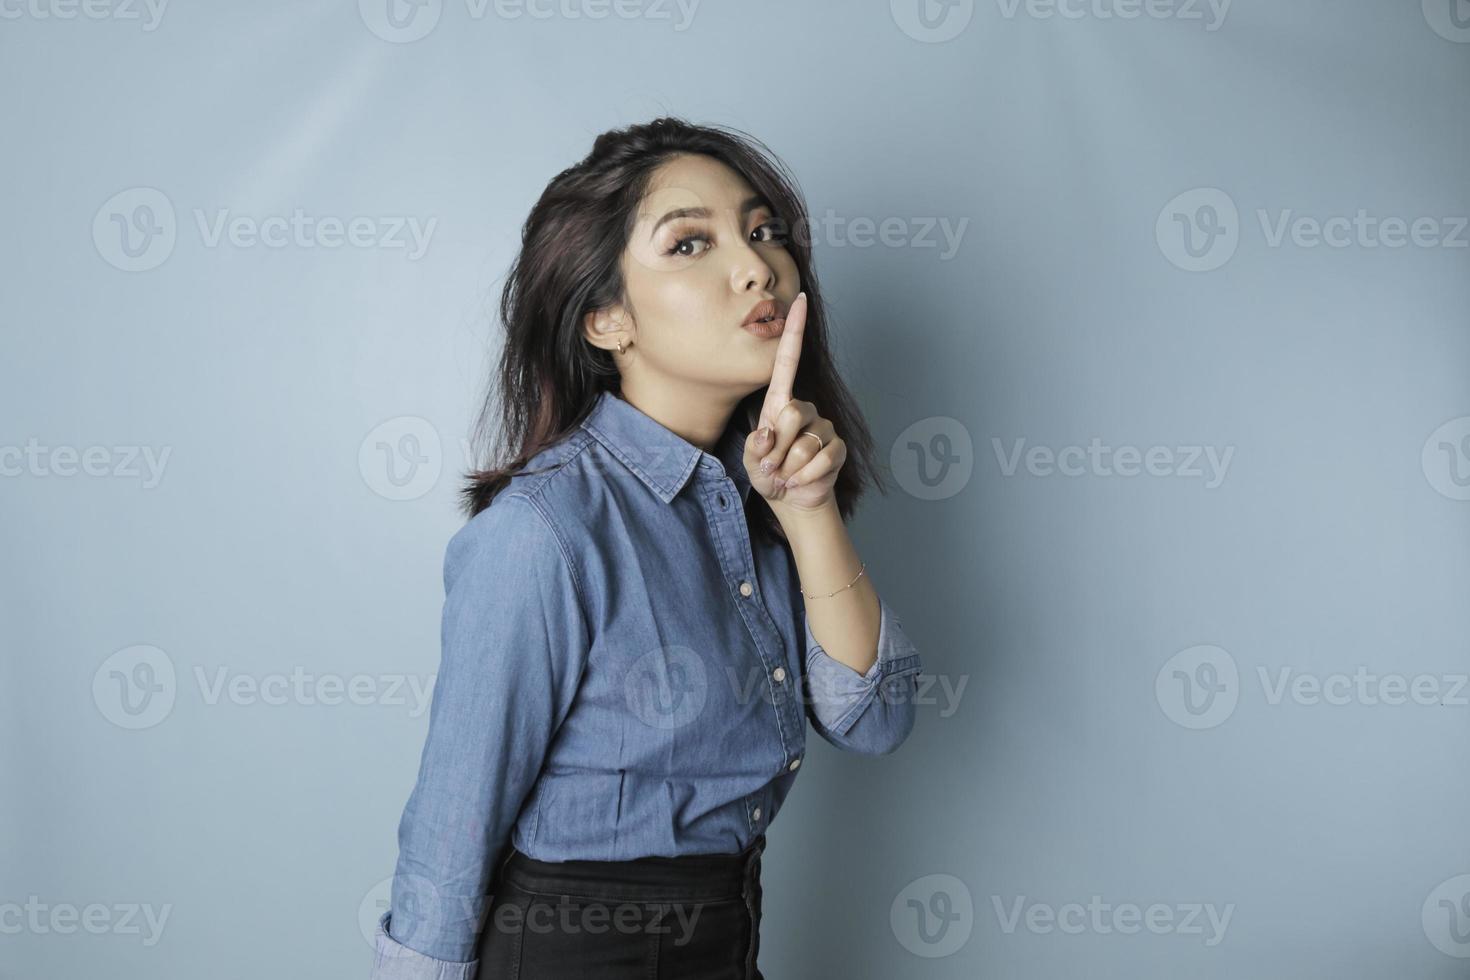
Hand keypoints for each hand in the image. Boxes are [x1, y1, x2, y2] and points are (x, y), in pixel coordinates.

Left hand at [743, 292, 846, 515]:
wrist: (793, 499)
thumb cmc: (769, 473)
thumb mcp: (751, 461)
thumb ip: (756, 447)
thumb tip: (771, 432)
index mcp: (780, 403)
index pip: (788, 360)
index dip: (794, 330)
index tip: (798, 299)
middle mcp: (804, 408)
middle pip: (790, 414)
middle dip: (776, 447)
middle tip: (772, 464)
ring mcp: (823, 426)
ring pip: (803, 443)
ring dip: (788, 467)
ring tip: (785, 473)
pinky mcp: (838, 447)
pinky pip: (820, 460)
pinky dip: (804, 477)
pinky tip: (800, 480)